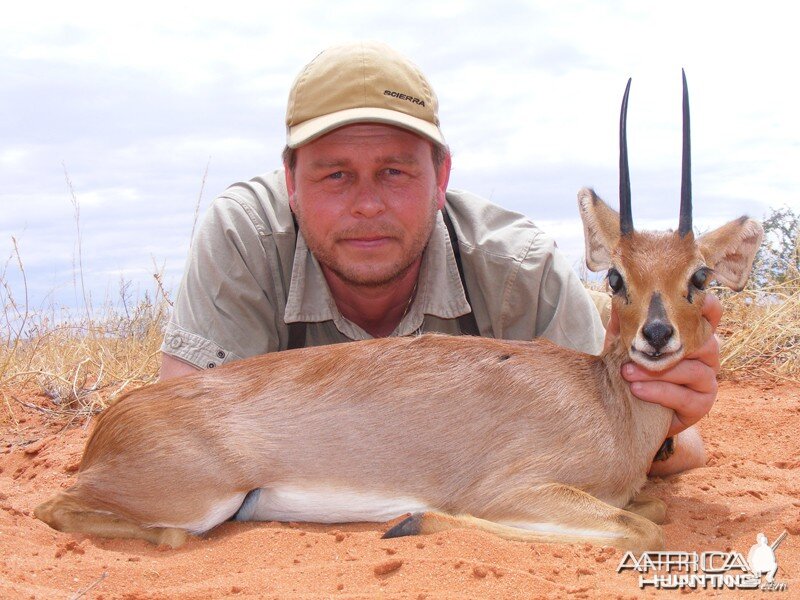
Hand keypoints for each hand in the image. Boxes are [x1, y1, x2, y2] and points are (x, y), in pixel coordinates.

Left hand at [605, 294, 721, 436]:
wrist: (634, 411)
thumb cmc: (632, 368)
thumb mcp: (623, 342)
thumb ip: (625, 321)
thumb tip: (618, 293)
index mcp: (693, 334)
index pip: (711, 314)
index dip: (707, 305)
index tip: (687, 301)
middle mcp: (707, 354)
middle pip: (704, 343)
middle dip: (667, 347)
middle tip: (634, 350)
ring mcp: (707, 380)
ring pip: (694, 370)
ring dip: (658, 372)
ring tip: (627, 372)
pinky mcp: (702, 404)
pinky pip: (687, 398)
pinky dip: (660, 392)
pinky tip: (637, 390)